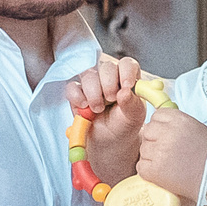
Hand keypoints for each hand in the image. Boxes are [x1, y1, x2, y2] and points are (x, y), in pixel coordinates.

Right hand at [67, 56, 143, 182]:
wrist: (109, 141)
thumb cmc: (124, 124)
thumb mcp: (134, 117)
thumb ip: (132, 104)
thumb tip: (125, 92)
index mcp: (127, 78)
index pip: (127, 64)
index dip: (127, 71)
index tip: (127, 86)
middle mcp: (110, 77)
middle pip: (107, 67)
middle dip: (109, 84)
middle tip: (111, 100)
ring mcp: (92, 84)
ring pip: (88, 75)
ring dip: (93, 92)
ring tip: (98, 109)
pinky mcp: (77, 94)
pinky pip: (72, 87)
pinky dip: (77, 96)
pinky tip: (84, 106)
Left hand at [136, 107, 206, 201]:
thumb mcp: (195, 129)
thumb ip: (175, 124)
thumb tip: (158, 124)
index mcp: (179, 120)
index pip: (157, 116)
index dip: (161, 127)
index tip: (167, 135)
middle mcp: (168, 133)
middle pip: (147, 131)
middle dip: (154, 141)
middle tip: (168, 151)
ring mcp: (159, 152)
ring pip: (143, 149)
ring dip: (152, 156)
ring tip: (169, 164)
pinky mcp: (154, 170)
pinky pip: (141, 166)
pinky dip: (149, 171)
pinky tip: (162, 173)